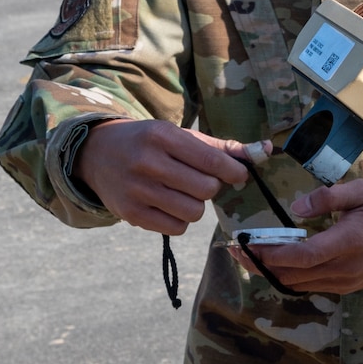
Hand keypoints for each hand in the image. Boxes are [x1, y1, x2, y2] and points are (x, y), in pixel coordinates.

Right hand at [75, 119, 263, 235]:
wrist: (97, 153)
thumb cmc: (149, 143)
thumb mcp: (179, 135)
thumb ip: (222, 147)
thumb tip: (265, 151)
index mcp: (163, 137)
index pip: (211, 160)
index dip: (233, 172)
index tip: (239, 176)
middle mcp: (147, 162)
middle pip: (206, 189)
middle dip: (211, 187)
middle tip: (200, 181)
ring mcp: (137, 190)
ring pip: (193, 212)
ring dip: (196, 205)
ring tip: (183, 193)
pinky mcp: (130, 214)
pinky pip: (176, 228)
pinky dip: (180, 220)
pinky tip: (169, 205)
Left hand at [229, 180, 362, 293]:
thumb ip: (328, 197)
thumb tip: (296, 208)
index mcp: (348, 242)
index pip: (302, 256)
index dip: (271, 254)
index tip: (246, 245)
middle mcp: (344, 268)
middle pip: (293, 275)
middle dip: (260, 264)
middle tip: (234, 251)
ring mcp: (346, 281)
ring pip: (299, 284)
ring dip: (272, 273)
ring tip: (248, 258)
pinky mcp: (348, 286)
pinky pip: (312, 286)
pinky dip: (290, 278)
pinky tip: (278, 265)